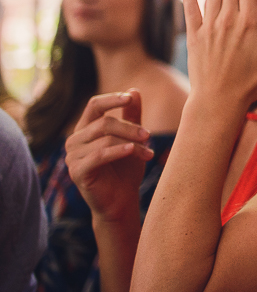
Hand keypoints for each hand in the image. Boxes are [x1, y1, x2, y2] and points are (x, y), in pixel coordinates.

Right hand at [65, 90, 154, 223]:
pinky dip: (119, 151)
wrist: (122, 200)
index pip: (94, 105)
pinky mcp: (77, 171)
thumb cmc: (126, 169)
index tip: (130, 98)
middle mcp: (75, 140)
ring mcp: (73, 156)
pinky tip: (135, 151)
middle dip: (130, 127)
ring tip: (148, 152)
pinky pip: (99, 155)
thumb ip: (132, 116)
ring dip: (131, 143)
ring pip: (105, 138)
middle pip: (104, 122)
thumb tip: (134, 90)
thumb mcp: (132, 139)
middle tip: (149, 135)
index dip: (112, 99)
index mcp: (86, 129)